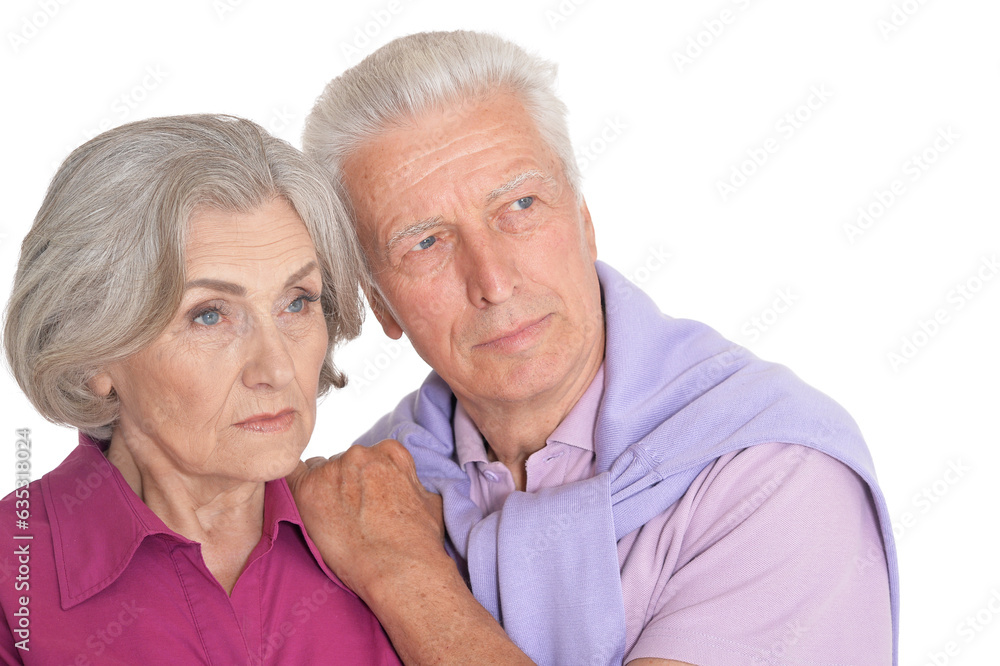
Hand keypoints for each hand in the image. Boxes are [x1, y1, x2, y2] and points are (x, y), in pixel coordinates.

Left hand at [288, 440, 532, 664]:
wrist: (402, 569)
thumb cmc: (419, 542)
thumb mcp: (429, 500)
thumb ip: (409, 482)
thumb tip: (406, 485)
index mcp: (390, 451)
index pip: (367, 456)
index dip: (364, 480)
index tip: (365, 499)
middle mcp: (360, 454)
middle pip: (342, 462)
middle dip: (344, 484)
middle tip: (349, 514)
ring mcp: (333, 469)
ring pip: (318, 472)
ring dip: (323, 491)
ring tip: (333, 522)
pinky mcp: (308, 489)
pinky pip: (290, 477)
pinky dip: (296, 491)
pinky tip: (306, 509)